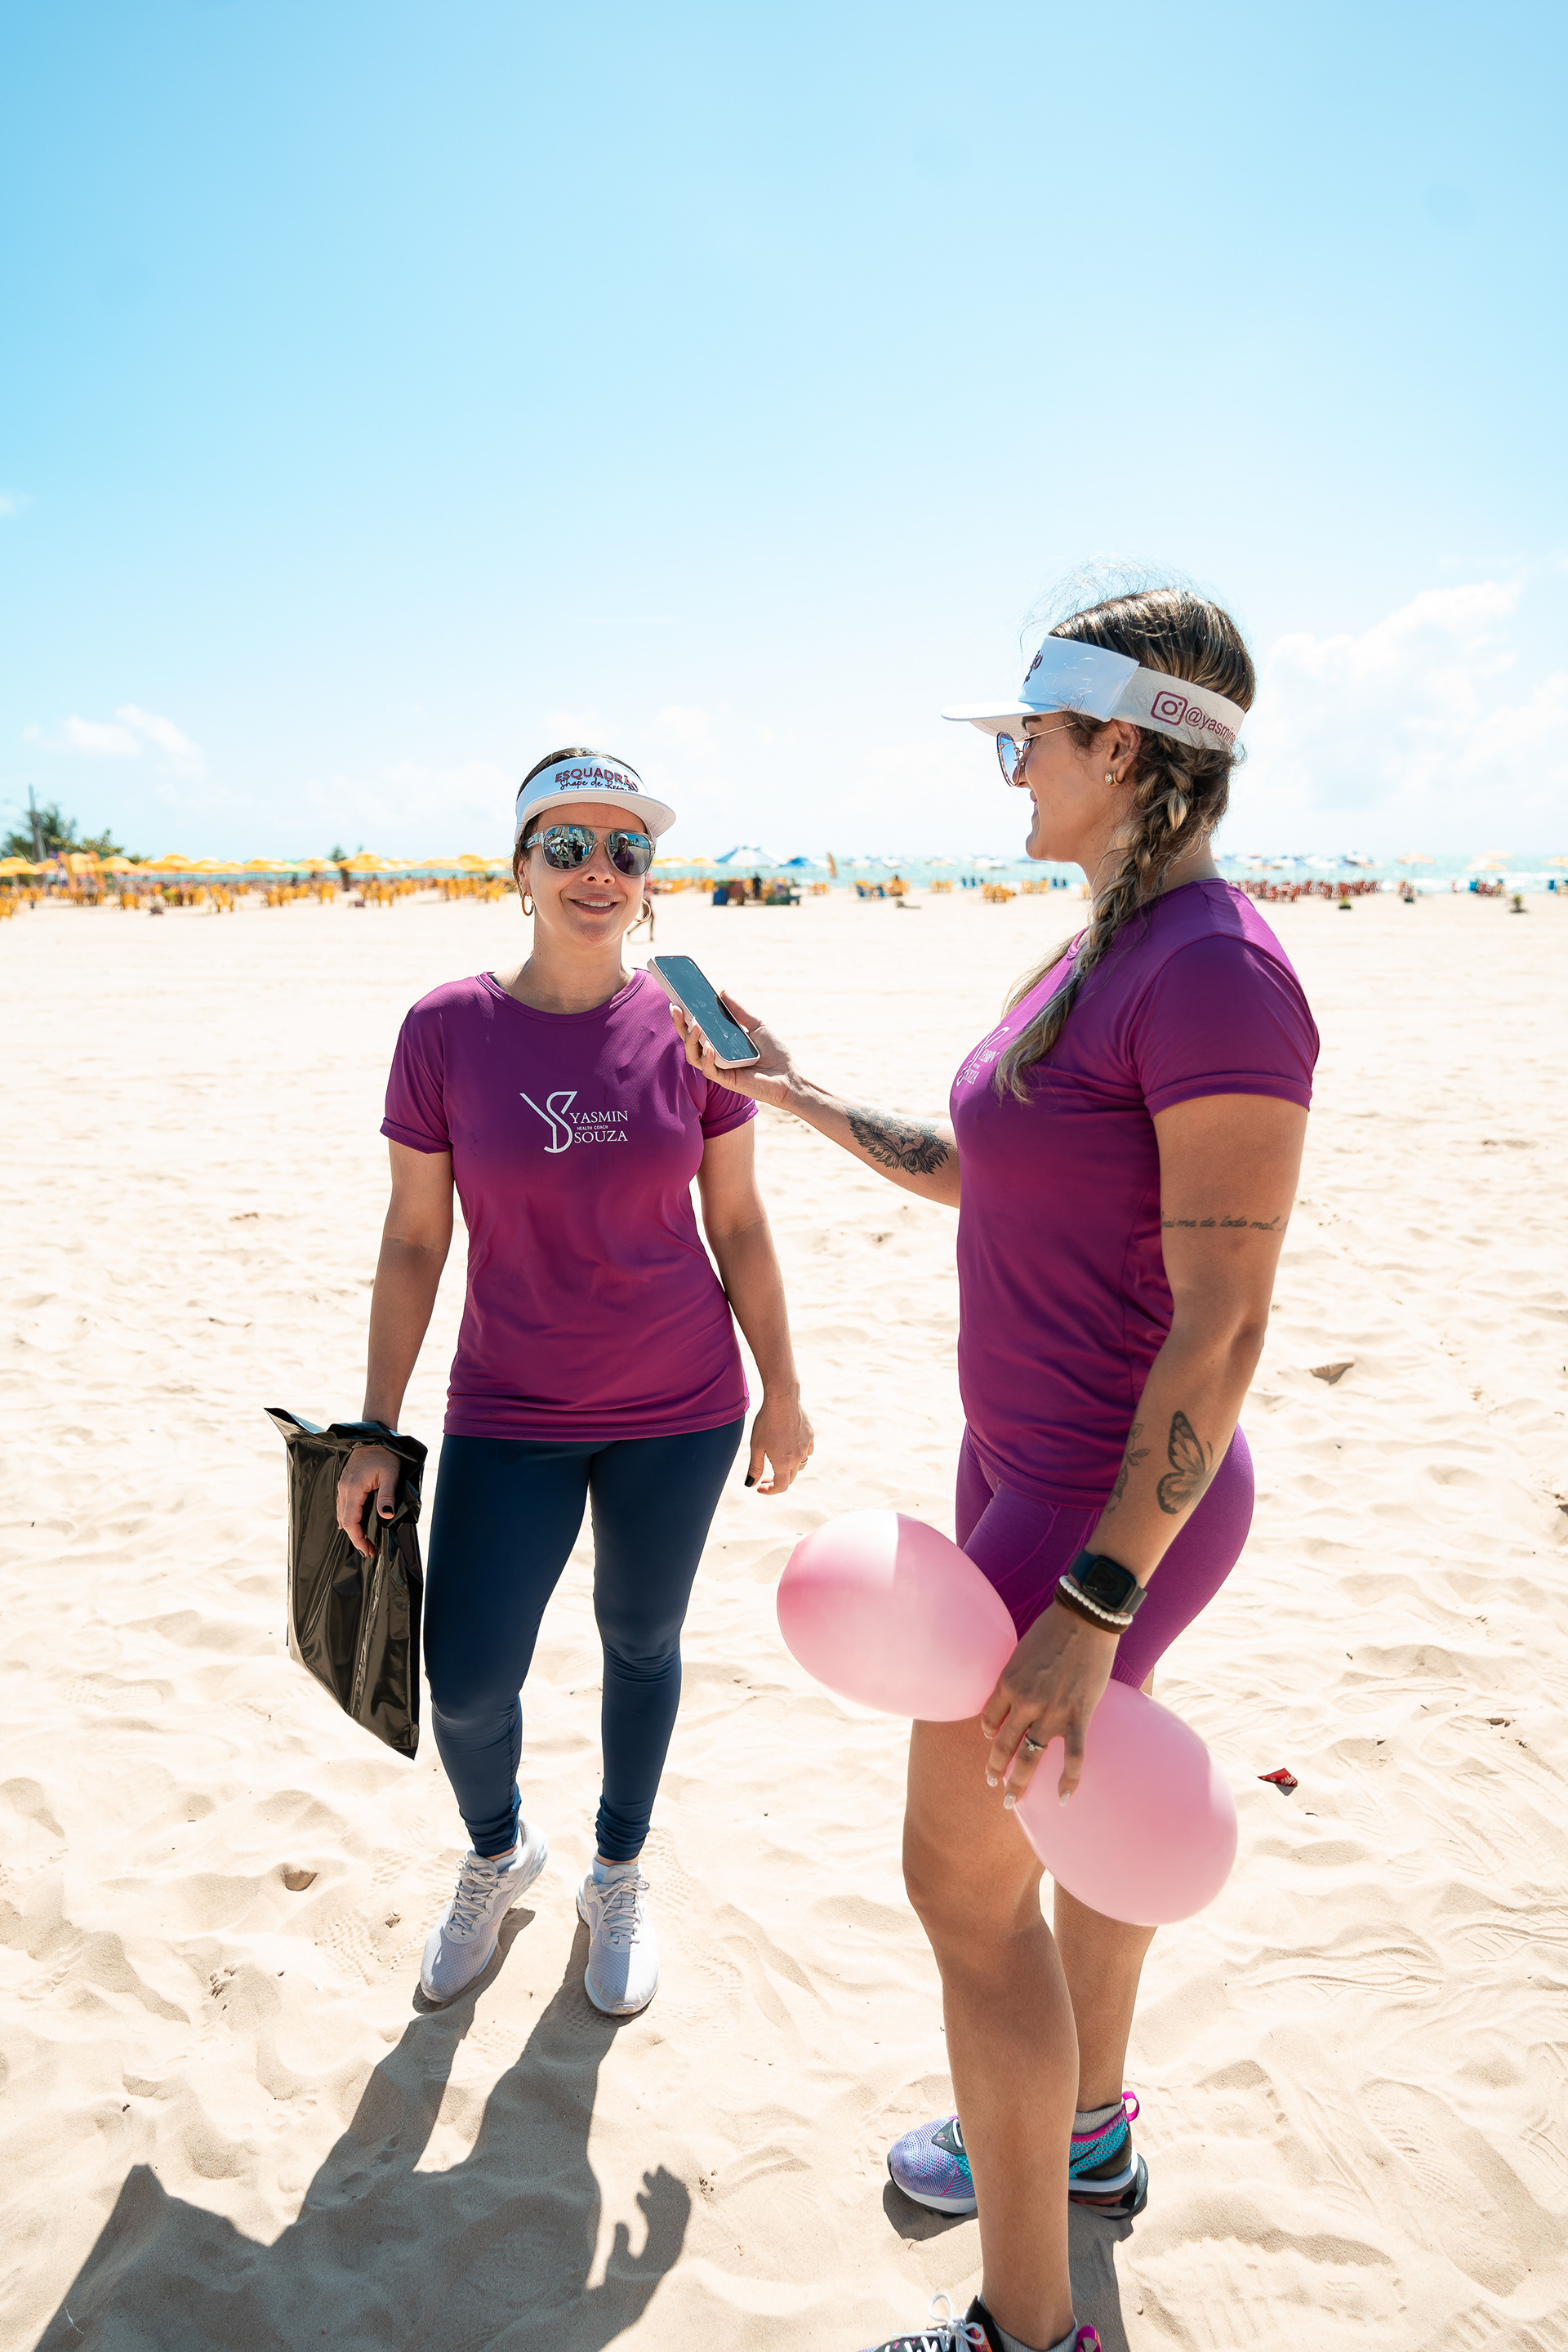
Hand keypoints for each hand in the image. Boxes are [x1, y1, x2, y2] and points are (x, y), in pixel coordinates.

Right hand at [336, 1443, 399, 1557]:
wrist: (375, 1436)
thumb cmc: (385, 1454)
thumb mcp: (390, 1475)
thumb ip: (387, 1496)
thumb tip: (386, 1516)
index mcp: (353, 1488)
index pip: (351, 1521)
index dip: (358, 1539)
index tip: (368, 1550)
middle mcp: (344, 1488)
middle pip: (344, 1521)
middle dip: (356, 1538)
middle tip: (369, 1550)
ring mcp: (342, 1485)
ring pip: (342, 1514)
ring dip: (352, 1529)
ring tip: (364, 1541)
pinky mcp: (345, 1482)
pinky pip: (343, 1505)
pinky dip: (348, 1518)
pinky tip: (353, 1523)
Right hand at [669, 992, 797, 1110]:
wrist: (789, 1076)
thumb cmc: (775, 1053)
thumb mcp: (757, 1025)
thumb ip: (738, 1011)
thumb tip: (721, 991)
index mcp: (720, 1042)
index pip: (697, 1028)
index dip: (684, 1016)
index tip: (677, 1000)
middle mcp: (715, 1055)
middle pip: (689, 1041)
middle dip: (679, 1024)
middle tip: (675, 1007)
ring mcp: (719, 1068)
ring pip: (693, 1055)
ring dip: (690, 1039)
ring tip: (695, 1024)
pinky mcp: (726, 1080)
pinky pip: (709, 1070)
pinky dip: (706, 1058)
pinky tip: (708, 1046)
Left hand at [744, 1389, 813, 1493]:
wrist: (783, 1400)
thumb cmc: (766, 1422)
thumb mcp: (756, 1447)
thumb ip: (755, 1468)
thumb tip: (750, 1484)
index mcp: (784, 1463)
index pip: (780, 1486)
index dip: (769, 1490)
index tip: (760, 1487)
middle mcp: (798, 1458)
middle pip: (790, 1478)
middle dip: (776, 1480)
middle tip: (764, 1477)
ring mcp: (806, 1447)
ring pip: (800, 1466)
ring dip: (789, 1469)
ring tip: (777, 1460)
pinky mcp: (810, 1436)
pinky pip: (806, 1452)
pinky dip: (799, 1455)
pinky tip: (789, 1447)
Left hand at [979, 1598, 1119, 1806]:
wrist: (1085, 1619)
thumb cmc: (1053, 1629)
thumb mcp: (1021, 1652)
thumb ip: (1016, 1677)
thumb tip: (1014, 1696)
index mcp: (1007, 1684)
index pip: (989, 1719)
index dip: (989, 1733)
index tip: (992, 1739)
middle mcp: (1024, 1703)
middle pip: (1004, 1744)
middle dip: (996, 1768)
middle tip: (993, 1784)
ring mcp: (1052, 1713)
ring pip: (1030, 1756)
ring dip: (1019, 1781)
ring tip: (1011, 1800)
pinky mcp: (1079, 1716)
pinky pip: (1073, 1757)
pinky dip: (1069, 1780)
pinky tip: (1063, 1798)